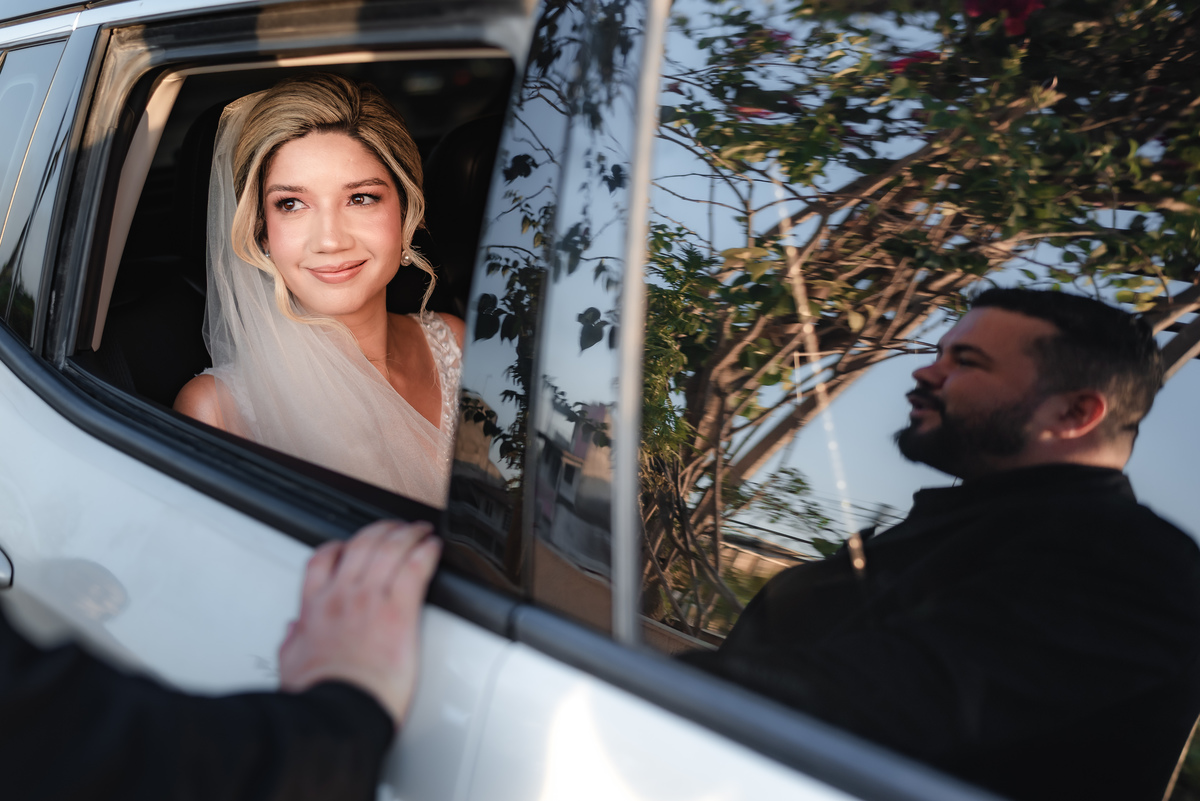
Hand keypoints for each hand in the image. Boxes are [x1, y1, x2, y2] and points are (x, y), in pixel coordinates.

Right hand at [278, 520, 440, 725]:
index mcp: (316, 607)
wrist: (340, 713)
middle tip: (394, 527)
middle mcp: (342, 595)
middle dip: (380, 529)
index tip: (350, 544)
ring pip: (390, 548)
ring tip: (419, 529)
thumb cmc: (320, 695)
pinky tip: (434, 546)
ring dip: (407, 532)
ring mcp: (371, 599)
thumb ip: (292, 641)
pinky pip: (415, 568)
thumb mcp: (291, 663)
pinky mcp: (399, 612)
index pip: (322, 559)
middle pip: (361, 544)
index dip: (339, 545)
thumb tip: (291, 632)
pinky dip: (426, 551)